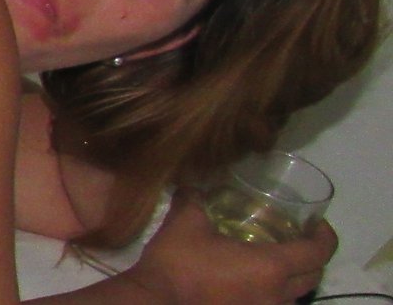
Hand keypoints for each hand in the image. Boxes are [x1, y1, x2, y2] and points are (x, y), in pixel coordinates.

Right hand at [119, 192, 337, 303]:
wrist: (153, 302)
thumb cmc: (176, 264)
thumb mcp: (185, 223)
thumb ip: (194, 199)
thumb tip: (191, 184)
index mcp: (270, 267)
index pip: (318, 252)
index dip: (325, 235)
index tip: (315, 223)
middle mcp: (275, 294)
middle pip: (314, 277)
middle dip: (313, 257)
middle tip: (298, 239)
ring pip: (295, 296)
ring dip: (294, 278)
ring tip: (276, 262)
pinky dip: (273, 293)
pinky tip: (253, 282)